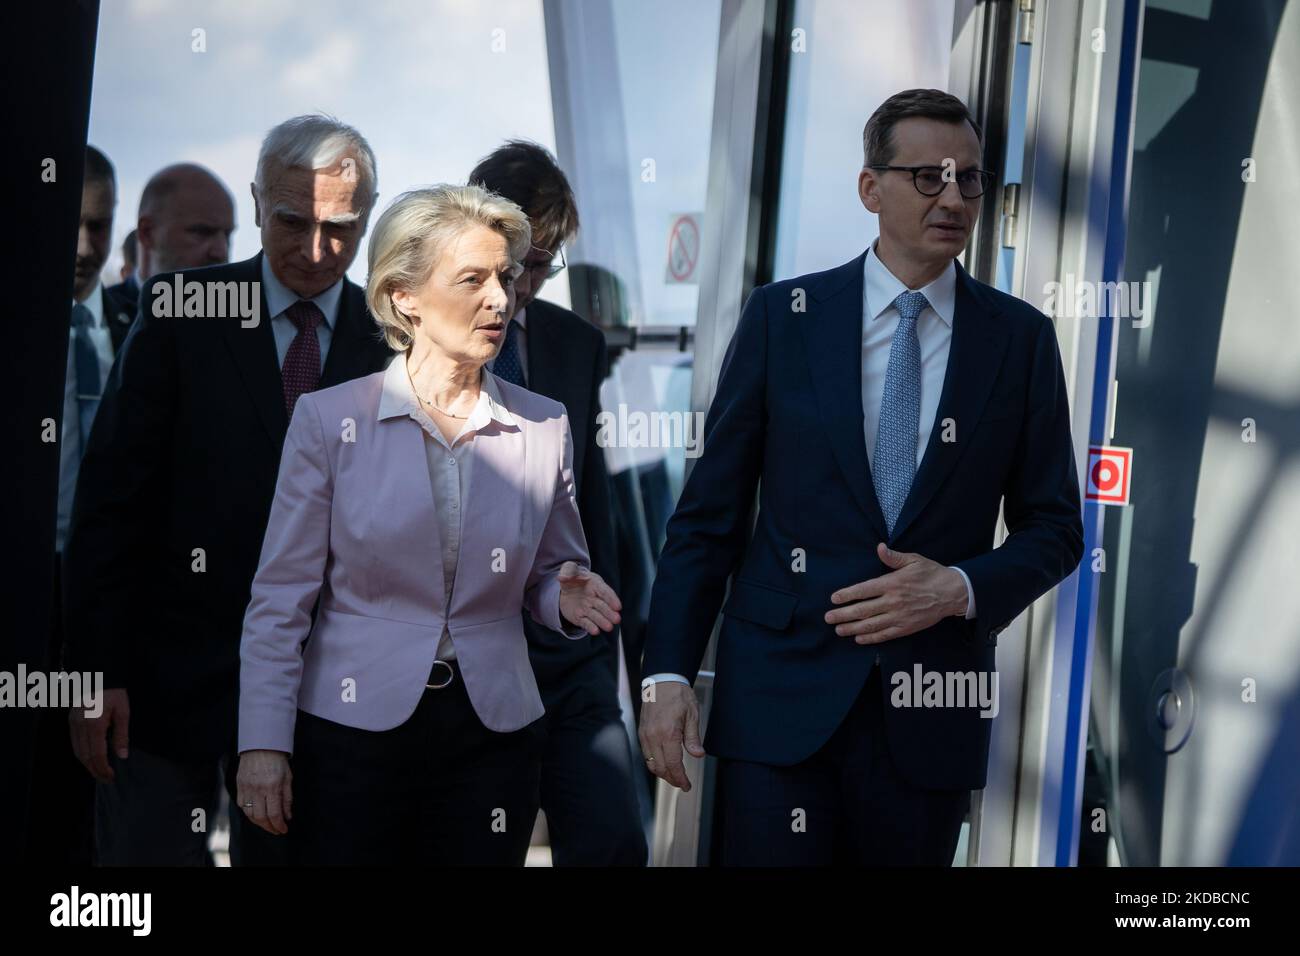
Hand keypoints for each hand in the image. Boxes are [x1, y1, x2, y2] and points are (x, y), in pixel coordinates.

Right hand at [70, 687, 129, 782]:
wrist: (98, 674)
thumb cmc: (114, 692)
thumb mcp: (123, 711)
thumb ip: (122, 735)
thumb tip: (122, 756)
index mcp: (94, 724)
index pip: (96, 754)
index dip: (102, 768)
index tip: (111, 777)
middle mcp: (80, 726)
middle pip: (84, 756)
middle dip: (95, 770)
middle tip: (107, 779)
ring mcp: (73, 724)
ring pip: (77, 751)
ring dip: (87, 765)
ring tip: (100, 773)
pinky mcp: (71, 721)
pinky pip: (74, 743)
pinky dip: (82, 755)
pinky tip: (90, 759)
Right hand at [236, 750, 292, 835]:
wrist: (260, 746)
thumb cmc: (277, 760)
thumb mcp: (288, 778)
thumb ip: (287, 798)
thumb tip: (287, 816)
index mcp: (272, 787)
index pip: (275, 814)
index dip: (279, 826)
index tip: (283, 830)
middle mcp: (258, 789)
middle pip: (261, 818)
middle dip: (269, 828)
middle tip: (276, 830)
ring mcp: (246, 788)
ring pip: (250, 814)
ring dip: (259, 823)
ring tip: (267, 824)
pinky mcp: (239, 786)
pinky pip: (242, 806)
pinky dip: (249, 814)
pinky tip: (257, 815)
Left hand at [558, 561, 622, 634]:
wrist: (566, 588)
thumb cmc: (572, 576)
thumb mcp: (569, 569)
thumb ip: (568, 571)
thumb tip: (562, 577)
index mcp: (595, 585)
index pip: (605, 592)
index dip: (612, 599)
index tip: (618, 606)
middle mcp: (594, 598)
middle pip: (603, 606)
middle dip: (610, 613)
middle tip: (617, 619)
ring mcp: (587, 609)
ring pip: (596, 616)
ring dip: (602, 622)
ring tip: (609, 627)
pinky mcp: (580, 617)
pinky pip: (585, 623)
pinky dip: (590, 627)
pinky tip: (595, 631)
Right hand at [637, 681, 704, 791]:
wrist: (661, 681)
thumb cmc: (678, 695)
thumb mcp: (692, 715)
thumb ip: (693, 738)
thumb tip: (698, 755)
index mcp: (668, 733)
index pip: (673, 764)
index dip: (680, 778)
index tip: (686, 785)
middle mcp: (653, 736)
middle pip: (661, 768)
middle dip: (672, 779)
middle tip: (682, 783)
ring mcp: (645, 735)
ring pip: (651, 764)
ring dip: (662, 773)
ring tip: (674, 775)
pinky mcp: (641, 732)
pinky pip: (646, 754)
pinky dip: (655, 763)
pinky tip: (664, 762)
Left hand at [824, 543, 968, 644]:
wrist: (953, 593)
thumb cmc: (932, 574)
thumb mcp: (914, 560)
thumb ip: (894, 557)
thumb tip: (879, 548)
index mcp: (893, 583)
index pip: (864, 590)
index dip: (847, 595)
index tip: (833, 599)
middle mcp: (894, 601)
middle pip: (863, 610)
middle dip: (843, 615)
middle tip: (828, 618)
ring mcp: (900, 616)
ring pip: (871, 625)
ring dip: (852, 628)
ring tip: (838, 630)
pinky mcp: (906, 627)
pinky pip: (885, 635)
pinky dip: (871, 638)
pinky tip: (858, 638)